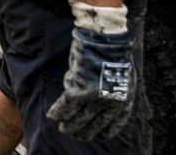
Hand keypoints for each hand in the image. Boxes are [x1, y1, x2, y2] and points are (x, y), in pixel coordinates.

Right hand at [47, 26, 135, 140]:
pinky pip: (65, 107)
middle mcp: (109, 105)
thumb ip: (115, 95)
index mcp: (123, 104)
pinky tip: (51, 116)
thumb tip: (103, 106)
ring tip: (62, 127)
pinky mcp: (78, 91)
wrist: (106, 39)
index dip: (99, 133)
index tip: (92, 135)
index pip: (110, 128)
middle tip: (71, 131)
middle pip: (92, 127)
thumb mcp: (124, 80)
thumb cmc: (114, 55)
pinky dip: (57, 112)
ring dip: (67, 126)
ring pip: (77, 120)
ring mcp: (94, 99)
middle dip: (81, 132)